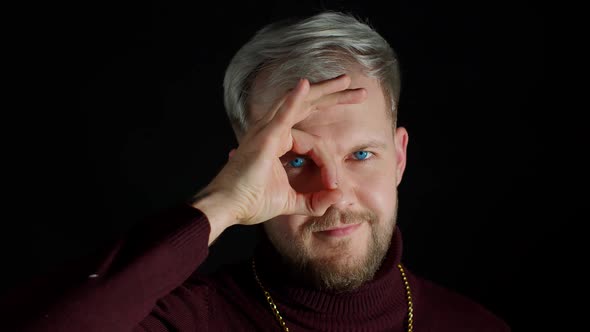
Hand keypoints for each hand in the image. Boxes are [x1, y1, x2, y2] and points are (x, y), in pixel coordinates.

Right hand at [193, 75, 366, 235]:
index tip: (334, 185)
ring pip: (301, 103)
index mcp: (278, 142)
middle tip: (360, 91)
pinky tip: (306, 85)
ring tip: (347, 80)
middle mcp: (273, 131)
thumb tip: (338, 197)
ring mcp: (267, 131)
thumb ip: (313, 200)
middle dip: (335, 97)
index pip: (315, 144)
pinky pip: (282, 115)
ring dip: (324, 91)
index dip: (330, 163)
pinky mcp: (264, 138)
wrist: (229, 208)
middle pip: (309, 107)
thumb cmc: (251, 202)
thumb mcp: (291, 201)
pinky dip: (294, 99)